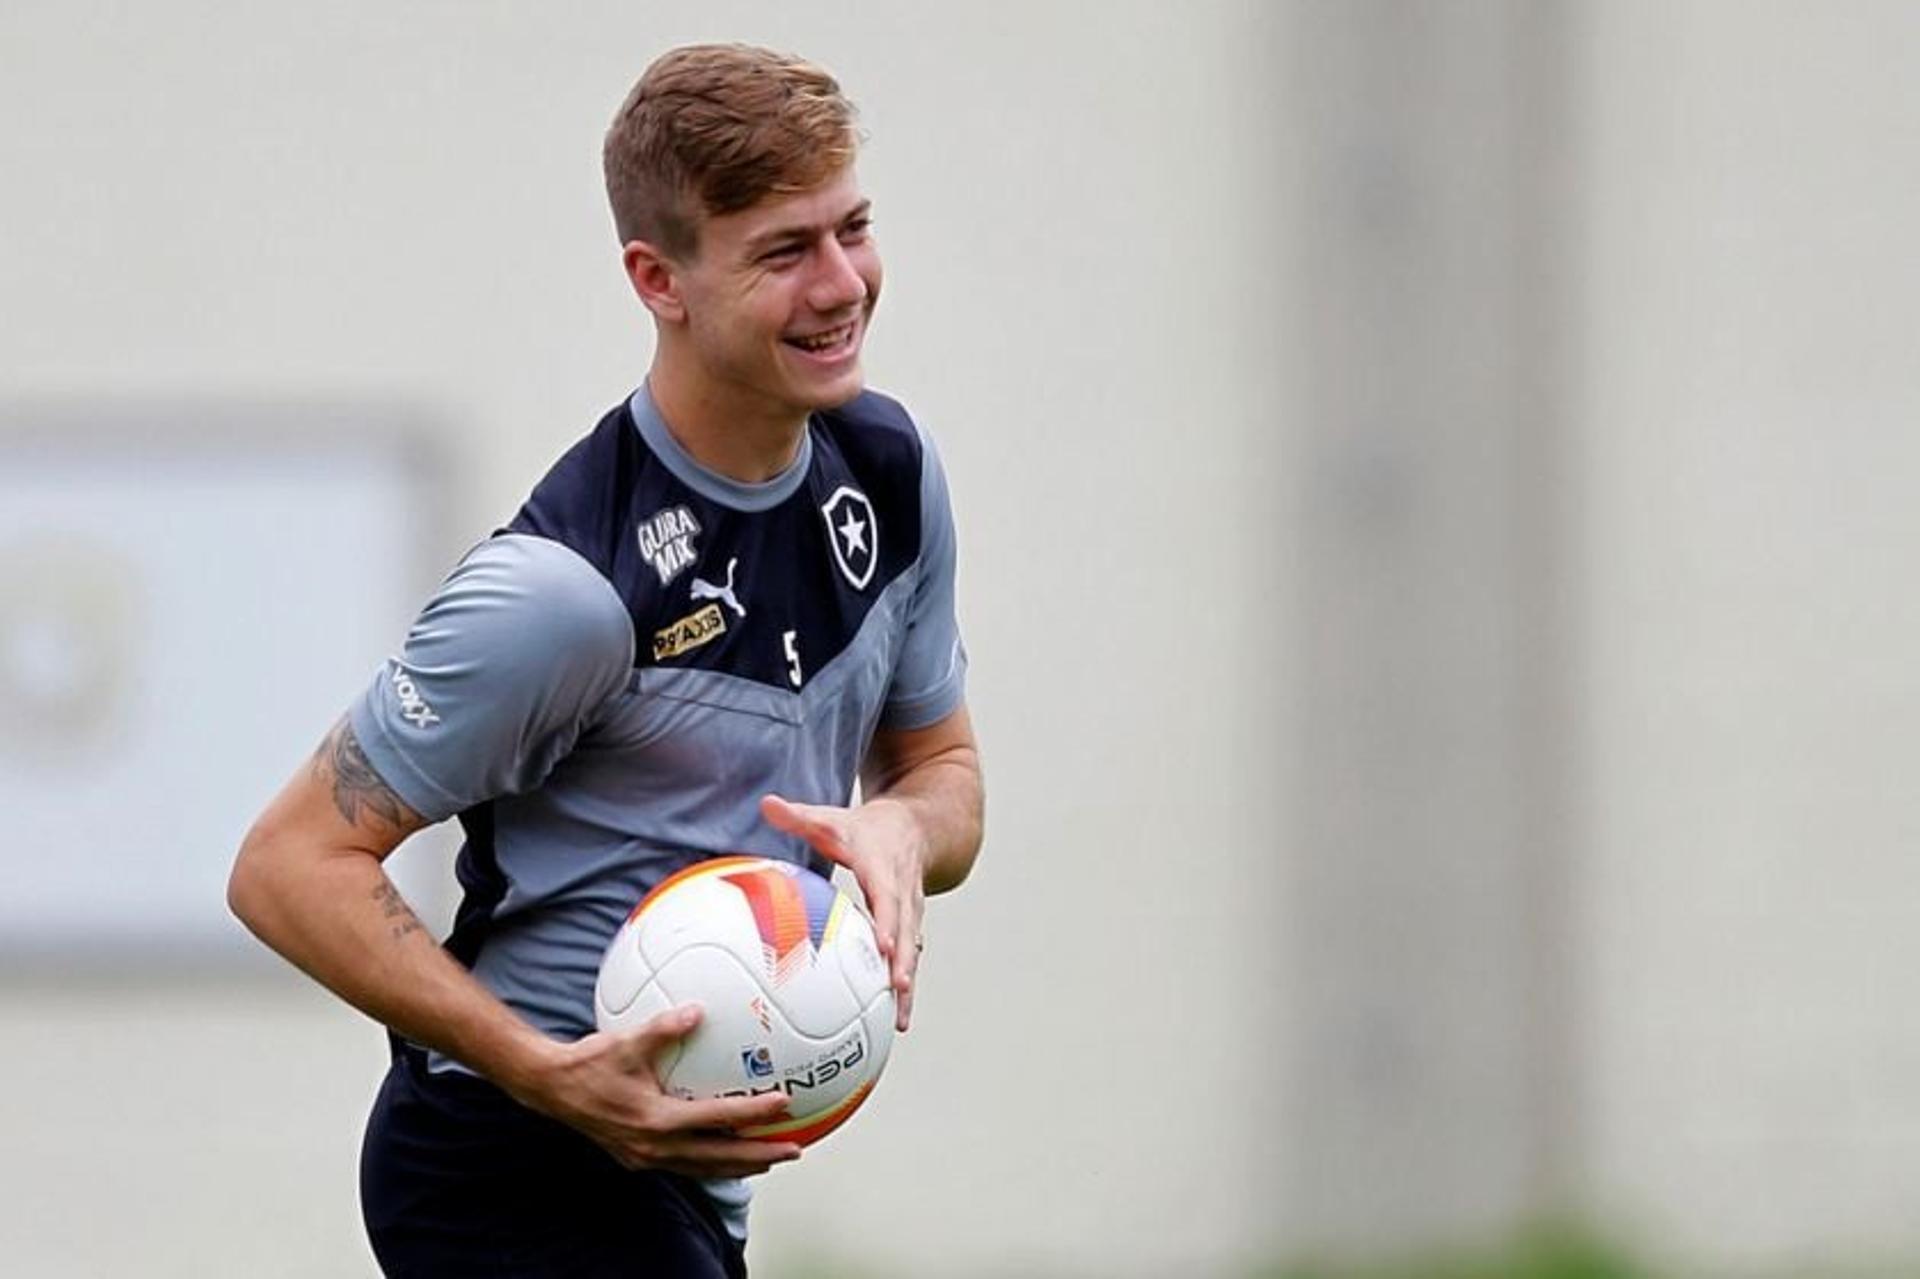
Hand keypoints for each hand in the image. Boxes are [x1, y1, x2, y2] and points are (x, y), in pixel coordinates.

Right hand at [514, 1004, 801, 1177]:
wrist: (550, 1089)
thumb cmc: (588, 1063)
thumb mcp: (627, 1041)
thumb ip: (664, 1026)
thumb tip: (697, 1010)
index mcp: (656, 1120)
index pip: (716, 1119)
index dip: (753, 1113)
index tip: (783, 1104)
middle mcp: (654, 1146)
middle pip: (719, 1159)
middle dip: (760, 1157)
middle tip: (795, 1150)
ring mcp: (646, 1156)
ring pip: (704, 1168)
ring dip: (740, 1165)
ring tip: (771, 1159)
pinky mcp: (639, 1157)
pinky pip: (686, 1165)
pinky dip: (712, 1162)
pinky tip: (726, 1154)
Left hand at [760, 793, 926, 1031]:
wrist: (918, 829)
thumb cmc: (869, 828)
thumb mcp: (834, 819)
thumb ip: (801, 817)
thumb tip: (766, 803)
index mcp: (885, 869)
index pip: (889, 896)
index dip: (888, 920)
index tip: (884, 944)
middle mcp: (904, 895)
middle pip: (908, 932)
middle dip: (904, 961)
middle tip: (898, 988)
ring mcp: (911, 915)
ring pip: (913, 952)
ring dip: (908, 985)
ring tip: (900, 1020)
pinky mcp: (910, 929)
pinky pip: (908, 960)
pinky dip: (904, 990)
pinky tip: (895, 1021)